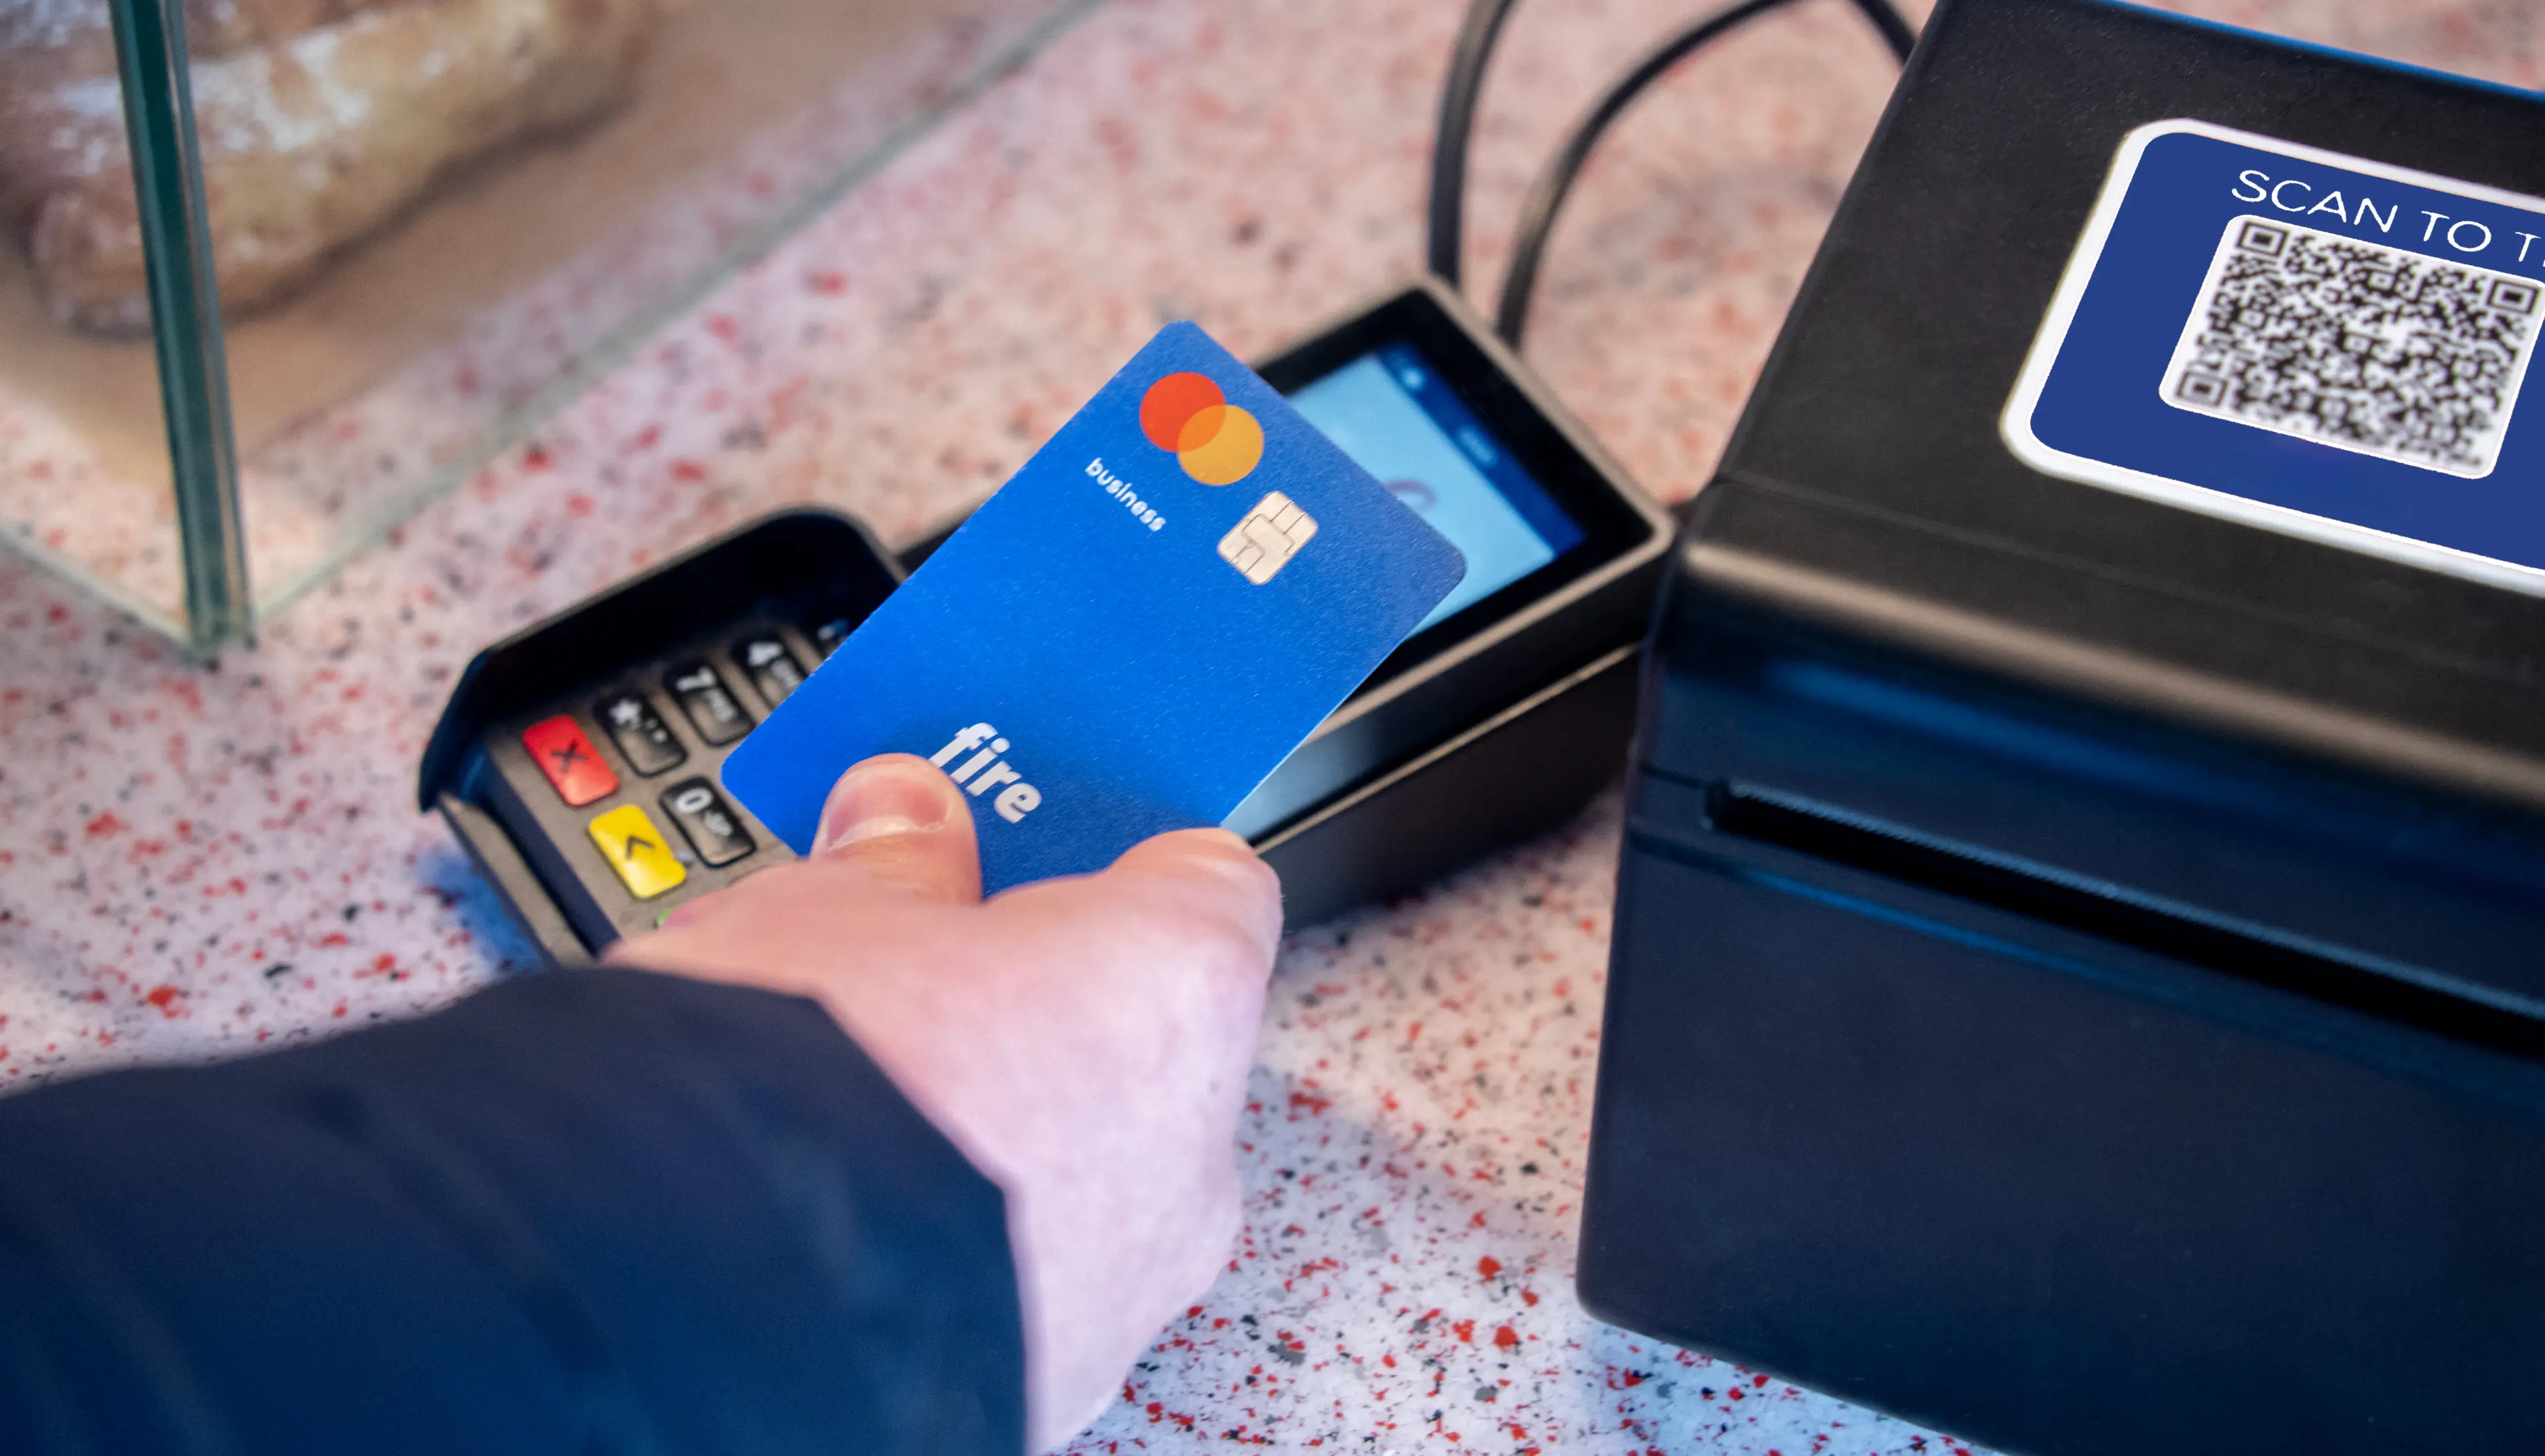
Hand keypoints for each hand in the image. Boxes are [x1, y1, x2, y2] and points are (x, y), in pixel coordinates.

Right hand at [616, 754, 1280, 1450]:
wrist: (687, 1310)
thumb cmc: (789, 1094)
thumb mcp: (816, 916)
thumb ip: (888, 863)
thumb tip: (901, 822)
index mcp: (1173, 992)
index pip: (1200, 881)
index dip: (1099, 855)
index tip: (1023, 839)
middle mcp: (1187, 1155)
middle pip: (1131, 1038)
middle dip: (1022, 1002)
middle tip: (902, 968)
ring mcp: (1121, 1292)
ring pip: (1072, 1170)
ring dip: (981, 1128)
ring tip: (832, 1096)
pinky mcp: (1044, 1388)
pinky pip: (1016, 1277)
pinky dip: (947, 1239)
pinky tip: (832, 1209)